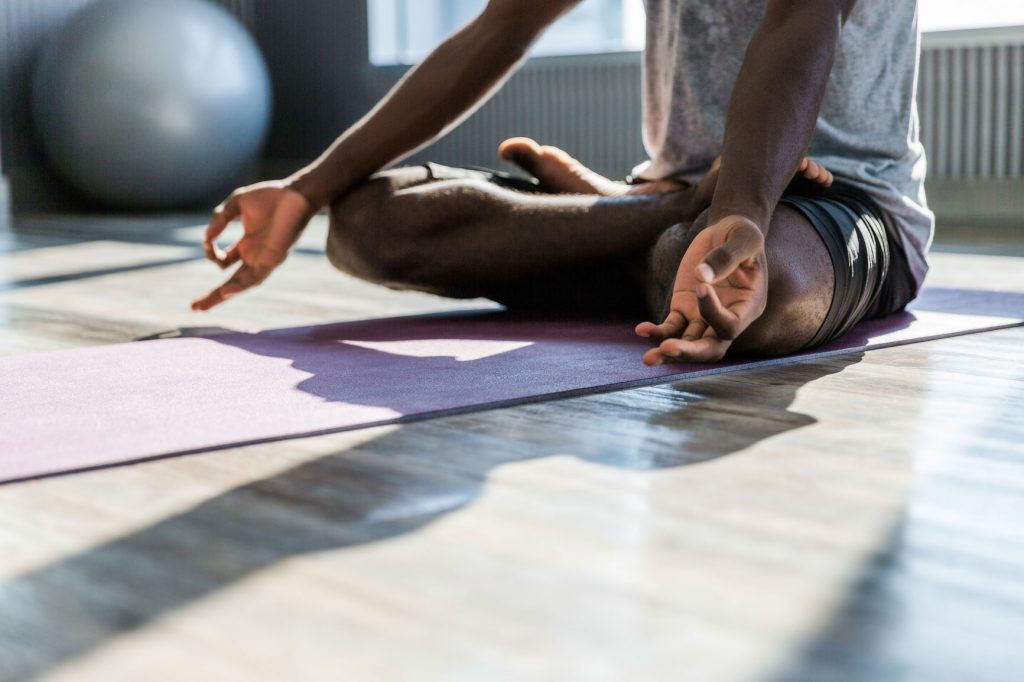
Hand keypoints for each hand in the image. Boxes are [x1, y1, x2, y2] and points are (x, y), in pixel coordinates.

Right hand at [191, 181, 316, 310]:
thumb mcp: (237, 204)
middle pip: (231, 282)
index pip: (223, 261)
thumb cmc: (270, 197)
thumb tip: (206, 238)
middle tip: (194, 307)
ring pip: (241, 284)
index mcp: (246, 245)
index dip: (210, 252)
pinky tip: (226, 292)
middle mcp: (255, 256)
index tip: (208, 243)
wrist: (296, 195)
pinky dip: (240, 285)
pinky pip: (256, 277)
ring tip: (203, 306)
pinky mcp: (274, 259)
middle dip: (213, 295)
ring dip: (222, 295)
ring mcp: (264, 260)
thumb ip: (220, 219)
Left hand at [636, 215, 767, 363]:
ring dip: (668, 351)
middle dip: (690, 353)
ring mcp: (703, 316)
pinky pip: (670, 328)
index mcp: (748, 306)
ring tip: (648, 358)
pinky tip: (641, 329)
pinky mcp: (684, 309)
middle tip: (668, 349)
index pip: (730, 325)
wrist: (725, 232)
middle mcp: (727, 318)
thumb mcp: (742, 238)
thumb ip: (726, 257)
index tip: (701, 286)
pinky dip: (657, 332)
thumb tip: (702, 277)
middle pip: (711, 348)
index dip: (713, 312)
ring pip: (688, 344)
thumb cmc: (740, 234)